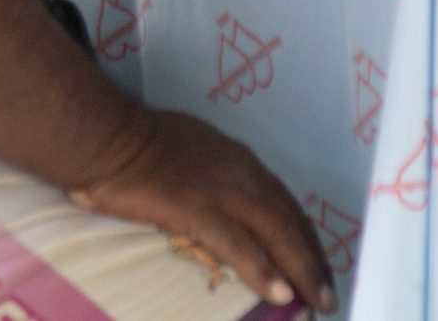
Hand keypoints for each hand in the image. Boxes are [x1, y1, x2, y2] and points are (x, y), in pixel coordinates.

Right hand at [70, 108, 336, 312]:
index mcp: (240, 160)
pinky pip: (240, 246)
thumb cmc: (137, 143)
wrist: (109, 137)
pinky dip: (264, 270)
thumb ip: (212, 173)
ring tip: (320, 300)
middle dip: (314, 258)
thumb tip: (220, 201)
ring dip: (304, 269)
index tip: (318, 260)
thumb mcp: (191, 150)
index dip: (304, 233)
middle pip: (291, 220)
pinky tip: (281, 293)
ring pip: (277, 233)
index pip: (284, 202)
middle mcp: (242, 173)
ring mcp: (223, 191)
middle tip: (329, 292)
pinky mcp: (199, 210)